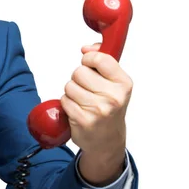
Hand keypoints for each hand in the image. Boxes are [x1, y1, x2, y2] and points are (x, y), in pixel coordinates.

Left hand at [60, 43, 132, 185]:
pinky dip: (68, 104)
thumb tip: (87, 48)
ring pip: (69, 85)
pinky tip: (78, 110)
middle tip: (88, 90)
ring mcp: (99, 110)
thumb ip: (102, 61)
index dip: (89, 59)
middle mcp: (114, 97)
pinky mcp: (83, 120)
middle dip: (79, 79)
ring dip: (72, 92)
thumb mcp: (114, 83)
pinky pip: (64, 100)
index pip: (99, 59)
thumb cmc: (109, 107)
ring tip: (83, 101)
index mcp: (123, 84)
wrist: (108, 140)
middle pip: (79, 71)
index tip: (89, 65)